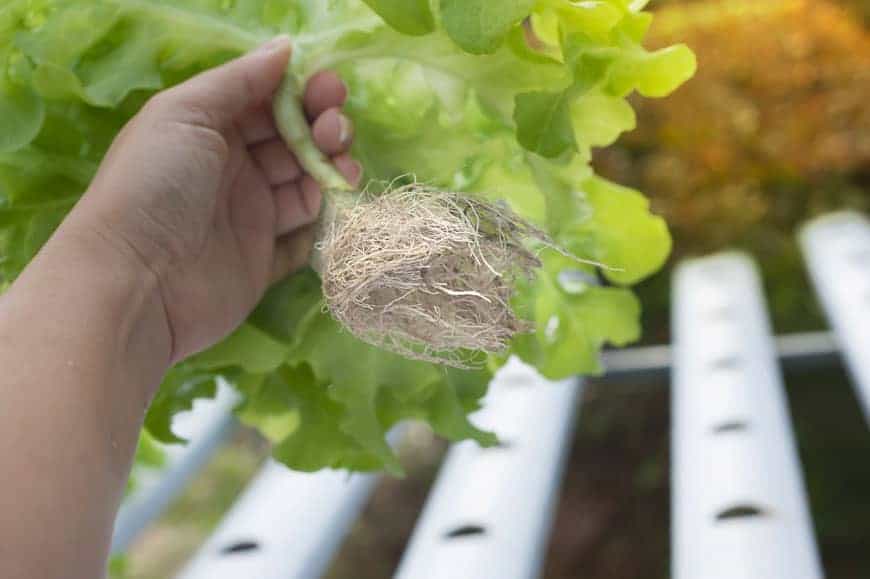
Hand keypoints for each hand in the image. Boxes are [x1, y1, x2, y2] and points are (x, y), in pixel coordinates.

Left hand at [67, 36, 359, 362]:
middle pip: (294, 142)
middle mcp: (233, 170)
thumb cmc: (156, 185)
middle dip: (324, 129)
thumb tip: (286, 47)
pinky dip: (324, 220)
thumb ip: (238, 80)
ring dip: (331, 170)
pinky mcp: (264, 259)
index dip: (302, 93)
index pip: (269, 103)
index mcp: (211, 130)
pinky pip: (304, 235)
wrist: (137, 281)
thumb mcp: (186, 113)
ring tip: (343, 170)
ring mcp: (250, 216)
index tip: (329, 91)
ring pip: (307, 185)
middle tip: (336, 132)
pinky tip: (333, 206)